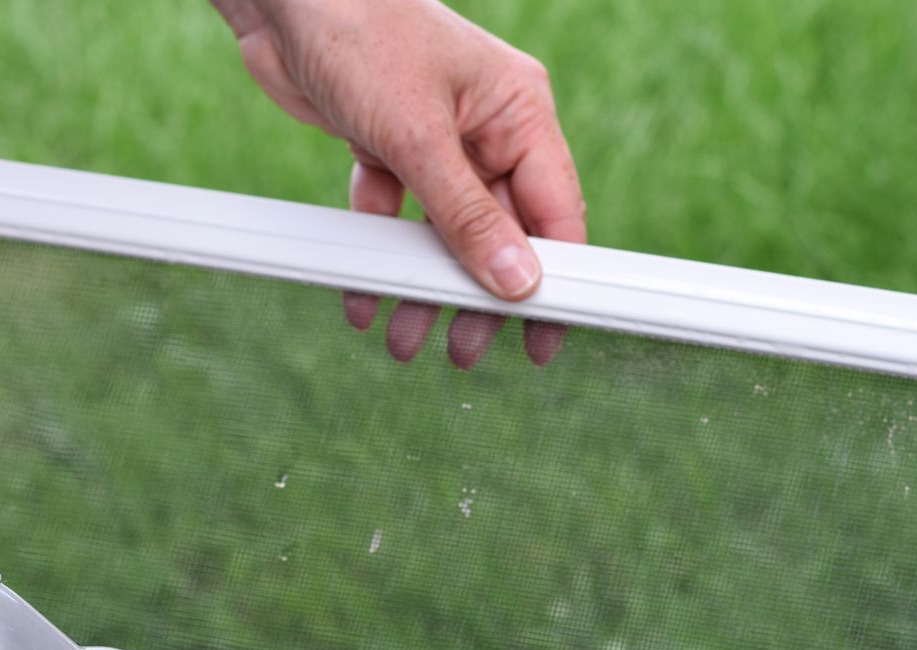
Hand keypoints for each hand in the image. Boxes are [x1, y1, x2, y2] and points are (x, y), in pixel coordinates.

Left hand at [212, 0, 586, 367]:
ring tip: (406, 338)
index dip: (555, 279)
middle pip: (499, 232)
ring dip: (424, 285)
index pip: (556, 213)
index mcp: (519, 112)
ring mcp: (436, 138)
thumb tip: (516, 281)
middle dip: (478, 295)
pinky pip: (395, 215)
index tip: (545, 336)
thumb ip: (467, 216)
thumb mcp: (418, 137)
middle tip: (464, 351)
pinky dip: (379, 252)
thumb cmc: (360, 32)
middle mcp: (485, 127)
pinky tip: (363, 293)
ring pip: (444, 232)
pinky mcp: (388, 145)